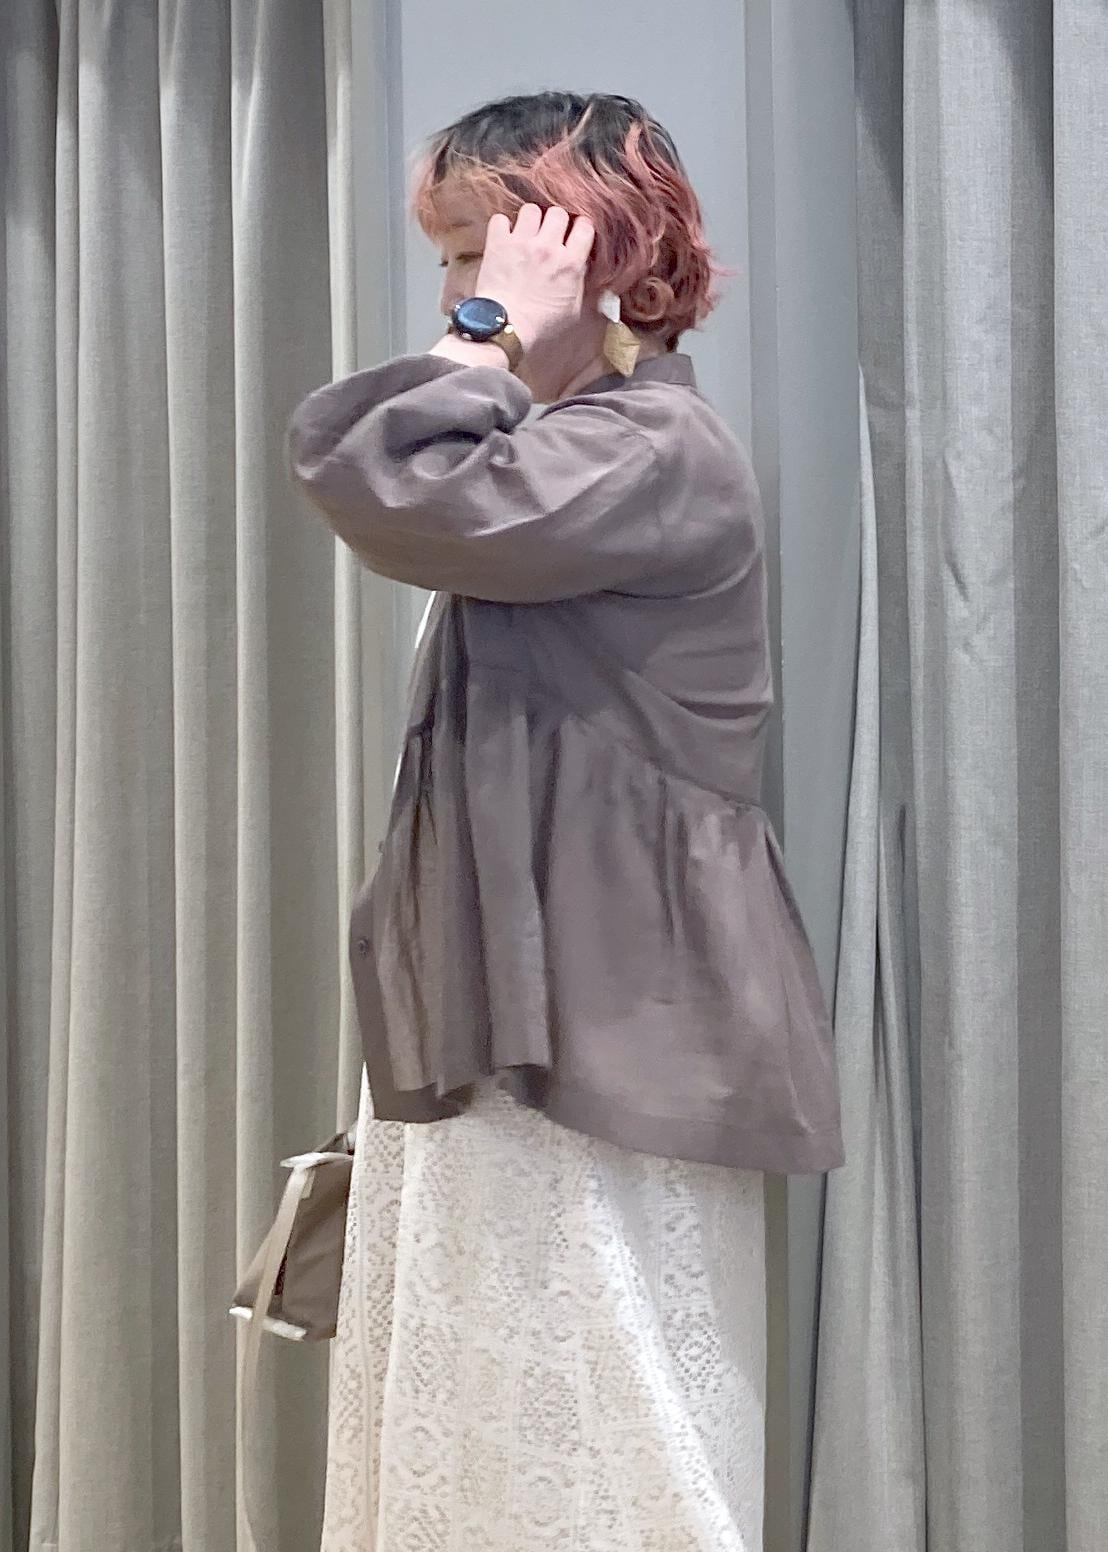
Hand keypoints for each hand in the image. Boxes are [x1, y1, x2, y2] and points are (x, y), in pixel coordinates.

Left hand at [474, 204, 595, 356]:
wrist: (506, 329)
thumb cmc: (540, 326)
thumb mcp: (573, 311)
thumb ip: (580, 284)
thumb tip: (584, 268)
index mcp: (570, 263)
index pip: (585, 226)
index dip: (580, 228)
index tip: (575, 235)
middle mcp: (548, 247)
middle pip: (558, 213)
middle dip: (556, 222)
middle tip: (550, 234)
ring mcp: (522, 243)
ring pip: (531, 209)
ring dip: (531, 219)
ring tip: (528, 232)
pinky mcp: (498, 244)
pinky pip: (500, 219)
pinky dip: (502, 225)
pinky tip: (505, 236)